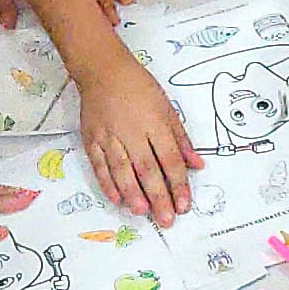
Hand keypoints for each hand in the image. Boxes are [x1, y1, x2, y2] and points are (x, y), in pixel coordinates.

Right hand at [75, 53, 202, 224]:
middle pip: (148, 169)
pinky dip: (107, 183)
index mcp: (155, 123)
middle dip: (158, 196)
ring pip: (122, 170)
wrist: (102, 70)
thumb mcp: (167, 107)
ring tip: (142, 212)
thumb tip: (197, 164)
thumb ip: (181, 139)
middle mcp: (132, 132)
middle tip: (166, 219)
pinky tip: (117, 199)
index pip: (170, 159)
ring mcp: (110, 137)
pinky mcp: (91, 139)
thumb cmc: (138, 86)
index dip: (178, 184)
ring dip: (133, 193)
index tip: (184, 204)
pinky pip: (99, 166)